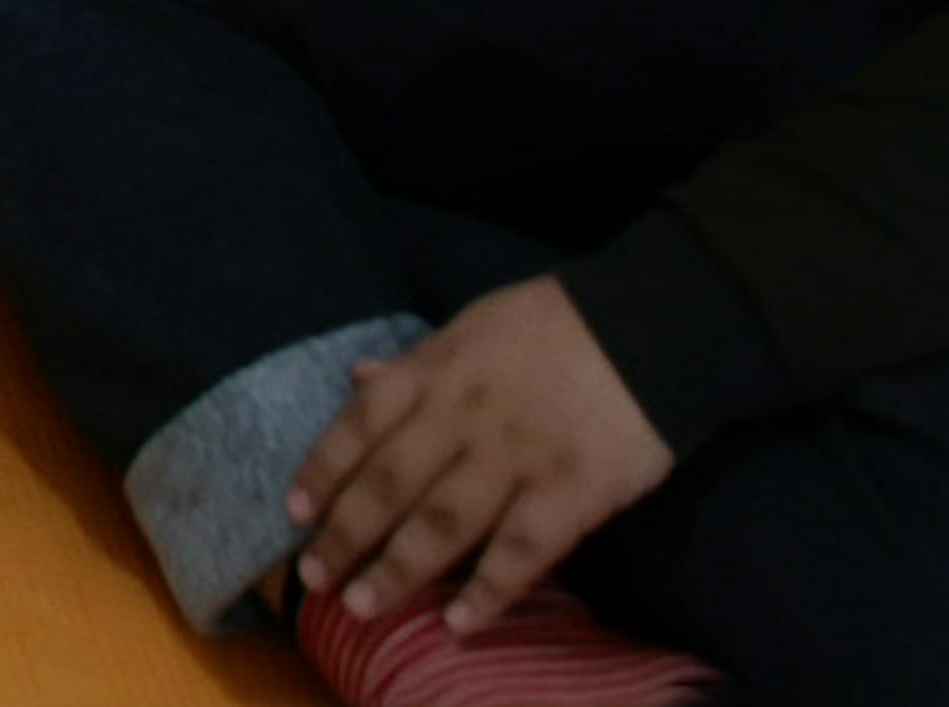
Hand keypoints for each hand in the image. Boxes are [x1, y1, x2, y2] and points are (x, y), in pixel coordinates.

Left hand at [287, 275, 677, 635]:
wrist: (653, 323)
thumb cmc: (554, 325)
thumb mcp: (471, 326)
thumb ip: (415, 362)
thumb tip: (356, 376)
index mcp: (438, 370)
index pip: (361, 423)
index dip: (324, 470)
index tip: (295, 512)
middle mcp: (465, 415)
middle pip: (390, 483)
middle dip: (346, 535)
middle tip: (314, 579)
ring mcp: (518, 456)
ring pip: (443, 521)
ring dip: (398, 569)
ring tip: (362, 608)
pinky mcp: (574, 490)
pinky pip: (523, 549)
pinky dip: (489, 590)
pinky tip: (459, 624)